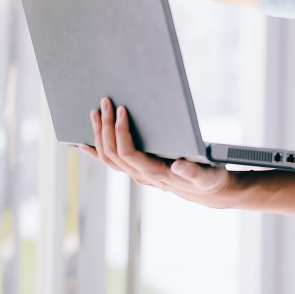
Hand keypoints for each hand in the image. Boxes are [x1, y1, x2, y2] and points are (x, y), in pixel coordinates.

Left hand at [78, 97, 235, 207]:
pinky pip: (111, 162)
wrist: (209, 190)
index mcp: (155, 174)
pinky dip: (96, 152)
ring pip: (108, 157)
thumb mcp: (207, 175)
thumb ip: (193, 171)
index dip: (121, 132)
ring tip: (95, 113)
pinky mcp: (137, 169)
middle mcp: (141, 176)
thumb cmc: (210, 179)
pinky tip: (84, 144)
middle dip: (106, 127)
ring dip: (99, 134)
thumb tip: (178, 165)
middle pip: (113, 153)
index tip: (121, 110)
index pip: (128, 153)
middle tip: (104, 103)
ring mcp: (137, 173)